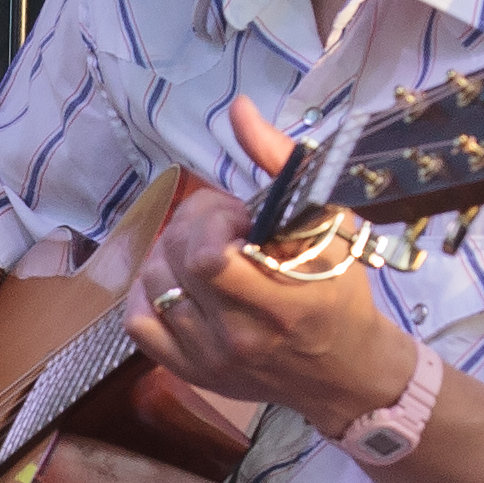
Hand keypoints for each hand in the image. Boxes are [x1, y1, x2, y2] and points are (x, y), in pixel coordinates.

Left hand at [122, 95, 417, 433]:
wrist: (344, 371)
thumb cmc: (341, 293)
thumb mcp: (329, 225)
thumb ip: (282, 166)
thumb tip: (239, 110)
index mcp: (283, 304)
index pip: (209, 259)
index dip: (210, 221)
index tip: (237, 215)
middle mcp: (240, 338)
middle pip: (178, 264)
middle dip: (192, 224)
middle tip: (220, 222)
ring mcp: (210, 360)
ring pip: (154, 286)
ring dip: (172, 252)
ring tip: (203, 247)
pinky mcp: (191, 372)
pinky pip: (139, 324)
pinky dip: (147, 292)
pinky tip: (177, 279)